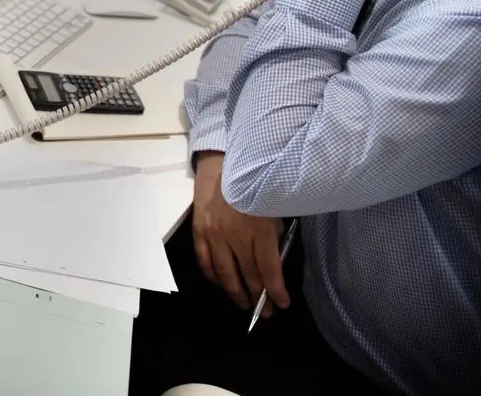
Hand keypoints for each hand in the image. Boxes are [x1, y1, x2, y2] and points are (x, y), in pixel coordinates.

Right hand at [192, 152, 289, 312]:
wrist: (221, 167)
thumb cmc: (253, 187)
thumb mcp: (272, 208)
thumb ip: (273, 236)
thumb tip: (273, 264)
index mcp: (258, 229)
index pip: (268, 268)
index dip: (275, 290)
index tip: (282, 304)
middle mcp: (235, 236)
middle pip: (247, 274)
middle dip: (258, 296)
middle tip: (265, 312)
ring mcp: (214, 235)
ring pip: (224, 273)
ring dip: (235, 292)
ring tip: (244, 303)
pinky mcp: (199, 232)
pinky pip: (205, 261)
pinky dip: (213, 276)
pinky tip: (222, 284)